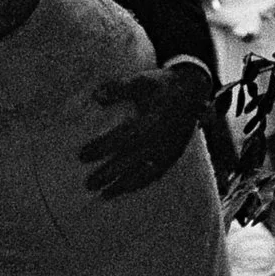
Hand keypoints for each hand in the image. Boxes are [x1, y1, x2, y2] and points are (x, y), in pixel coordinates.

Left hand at [79, 60, 211, 199]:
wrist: (193, 91)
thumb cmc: (162, 85)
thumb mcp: (140, 80)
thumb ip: (118, 88)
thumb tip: (95, 97)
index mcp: (150, 121)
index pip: (120, 139)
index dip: (101, 148)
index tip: (82, 156)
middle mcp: (159, 140)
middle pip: (129, 161)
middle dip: (108, 174)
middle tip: (88, 184)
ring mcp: (168, 150)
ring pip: (143, 173)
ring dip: (123, 185)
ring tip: (104, 195)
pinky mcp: (174, 156)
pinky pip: (155, 174)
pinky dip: (140, 184)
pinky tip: (127, 189)